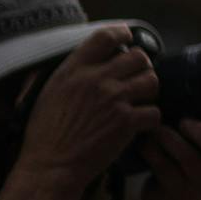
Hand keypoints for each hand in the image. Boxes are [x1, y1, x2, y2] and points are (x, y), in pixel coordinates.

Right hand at [15, 26, 161, 192]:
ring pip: (152, 80)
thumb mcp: (50, 92)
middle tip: (135, 79)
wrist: (50, 166)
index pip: (105, 36)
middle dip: (141, 67)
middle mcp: (96, 79)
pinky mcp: (127, 121)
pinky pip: (154, 111)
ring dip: (148, 91)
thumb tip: (93, 56)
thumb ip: (73, 72)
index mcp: (74, 70)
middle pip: (139, 57)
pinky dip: (150, 119)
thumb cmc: (46, 133)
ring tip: (139, 101)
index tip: (128, 38)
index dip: (122, 33)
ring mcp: (114, 99)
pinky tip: (139, 124)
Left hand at [141, 117, 200, 199]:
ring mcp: (196, 182)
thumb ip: (200, 124)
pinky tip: (143, 143)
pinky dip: (151, 151)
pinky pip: (163, 168)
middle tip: (185, 122)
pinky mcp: (173, 191)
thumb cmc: (184, 162)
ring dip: (171, 139)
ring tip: (156, 129)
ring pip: (189, 159)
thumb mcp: (198, 146)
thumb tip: (188, 87)